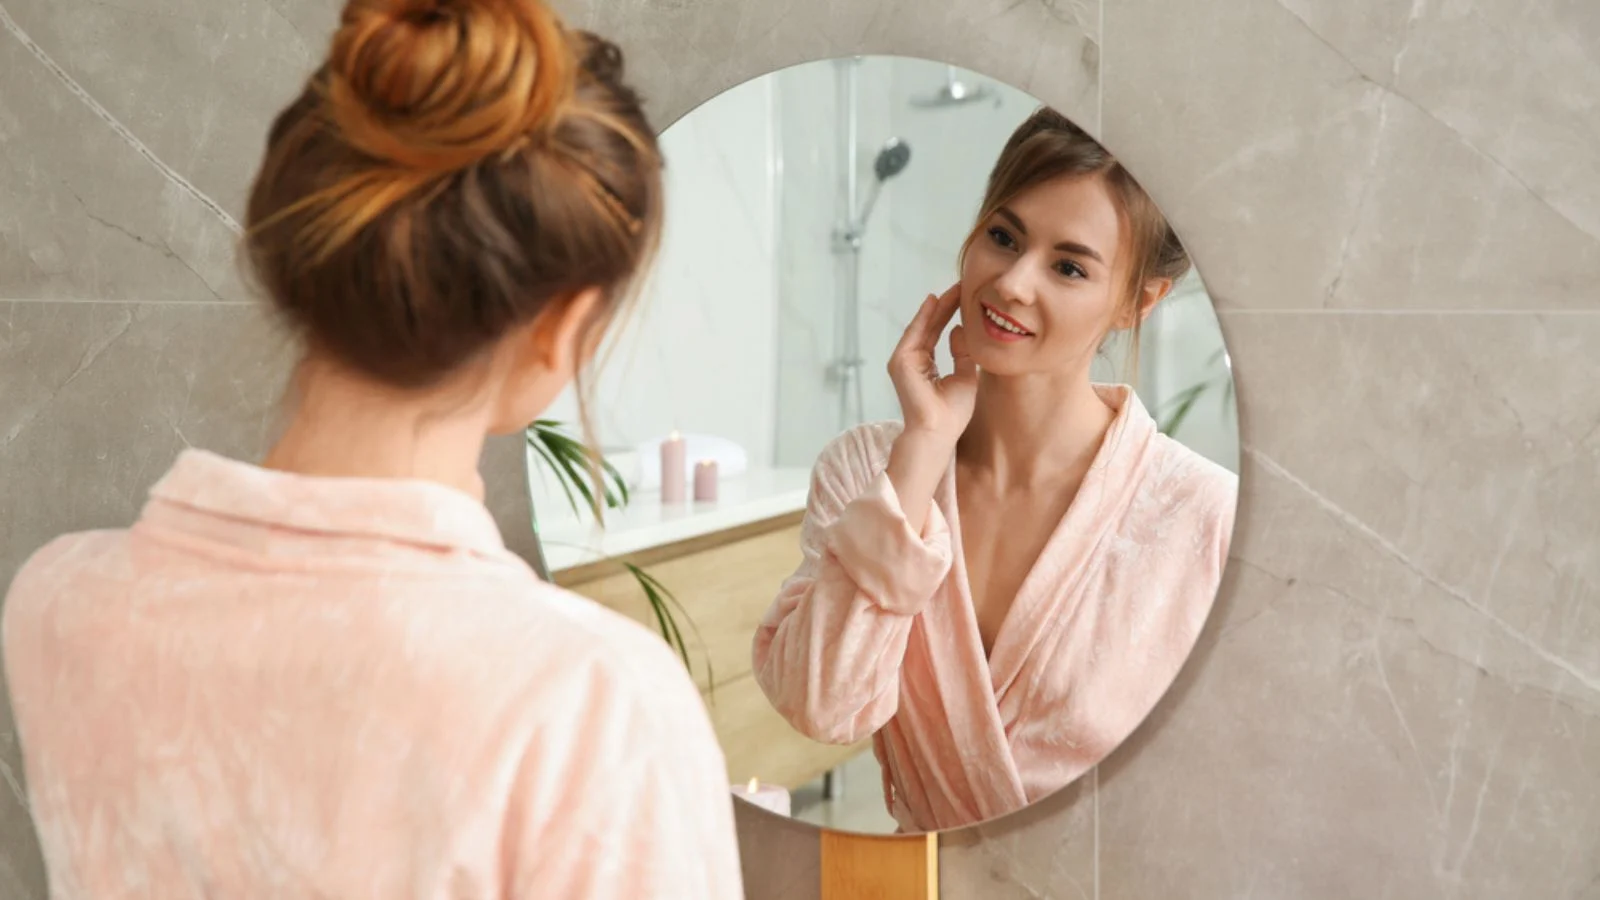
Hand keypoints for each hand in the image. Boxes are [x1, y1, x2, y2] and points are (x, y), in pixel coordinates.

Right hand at [887, 282, 977, 442]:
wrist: (939, 432)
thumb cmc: (952, 413)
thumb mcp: (966, 376)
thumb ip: (962, 353)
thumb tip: (959, 330)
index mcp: (927, 366)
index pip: (939, 333)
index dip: (951, 314)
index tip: (966, 296)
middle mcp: (913, 360)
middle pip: (931, 326)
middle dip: (946, 305)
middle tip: (961, 285)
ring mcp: (904, 361)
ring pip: (923, 326)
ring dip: (938, 307)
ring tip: (954, 289)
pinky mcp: (900, 362)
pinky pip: (914, 333)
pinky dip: (924, 316)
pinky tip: (936, 301)